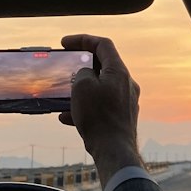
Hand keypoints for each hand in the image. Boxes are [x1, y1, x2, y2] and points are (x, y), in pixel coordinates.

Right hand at [59, 34, 142, 187]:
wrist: (114, 151)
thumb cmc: (99, 117)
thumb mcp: (82, 86)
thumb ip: (82, 73)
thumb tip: (85, 75)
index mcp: (119, 71)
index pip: (103, 45)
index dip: (83, 39)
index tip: (65, 43)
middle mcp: (127, 84)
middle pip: (103, 66)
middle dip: (81, 66)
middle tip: (65, 67)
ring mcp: (126, 101)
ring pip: (100, 88)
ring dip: (81, 89)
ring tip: (64, 95)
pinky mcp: (122, 118)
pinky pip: (101, 106)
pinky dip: (85, 108)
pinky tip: (67, 117)